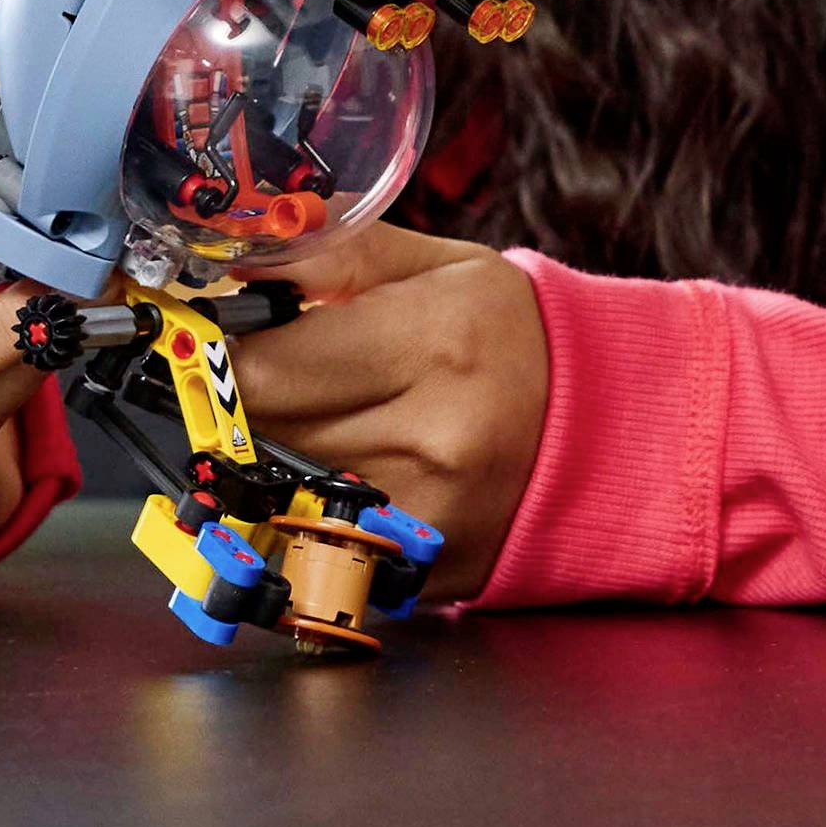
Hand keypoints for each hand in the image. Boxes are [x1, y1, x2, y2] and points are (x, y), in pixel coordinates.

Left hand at [229, 223, 549, 602]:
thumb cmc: (513, 333)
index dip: (224, 357)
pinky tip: (351, 474)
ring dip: (280, 458)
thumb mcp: (440, 266)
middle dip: (251, 404)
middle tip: (271, 379)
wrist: (610, 425)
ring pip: (285, 491)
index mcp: (433, 339)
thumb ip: (338, 255)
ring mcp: (429, 514)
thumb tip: (240, 262)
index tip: (216, 345)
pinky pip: (324, 541)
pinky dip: (317, 509)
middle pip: (267, 433)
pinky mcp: (425, 571)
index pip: (267, 369)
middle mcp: (432, 435)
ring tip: (323, 420)